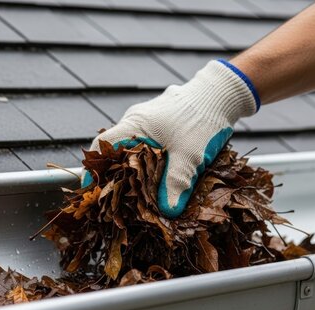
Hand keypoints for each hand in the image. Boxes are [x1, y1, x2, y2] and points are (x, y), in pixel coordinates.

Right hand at [84, 60, 258, 217]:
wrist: (222, 93)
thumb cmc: (202, 118)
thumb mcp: (189, 156)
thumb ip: (176, 183)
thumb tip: (167, 212)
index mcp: (135, 124)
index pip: (102, 147)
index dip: (94, 169)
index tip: (92, 190)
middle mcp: (136, 120)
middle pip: (114, 149)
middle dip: (112, 172)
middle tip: (113, 196)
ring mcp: (148, 119)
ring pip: (131, 146)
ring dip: (130, 166)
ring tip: (132, 190)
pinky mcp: (161, 122)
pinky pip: (144, 142)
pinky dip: (144, 159)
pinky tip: (153, 174)